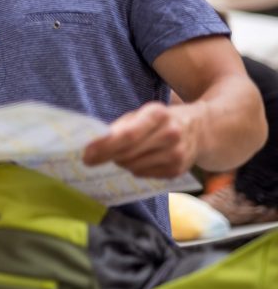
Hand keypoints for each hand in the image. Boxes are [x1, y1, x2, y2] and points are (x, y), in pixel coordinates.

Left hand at [82, 101, 202, 178]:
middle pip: (129, 152)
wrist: (203, 129)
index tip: (86, 153)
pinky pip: (144, 175)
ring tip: (118, 155)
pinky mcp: (177, 171)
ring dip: (120, 162)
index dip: (105, 145)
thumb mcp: (144, 113)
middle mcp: (170, 134)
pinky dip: (135, 169)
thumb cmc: (162, 119)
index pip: (128, 134)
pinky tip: (138, 160)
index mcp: (158, 114)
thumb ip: (121, 125)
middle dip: (105, 156)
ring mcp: (176, 155)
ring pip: (134, 166)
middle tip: (90, 158)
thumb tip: (95, 142)